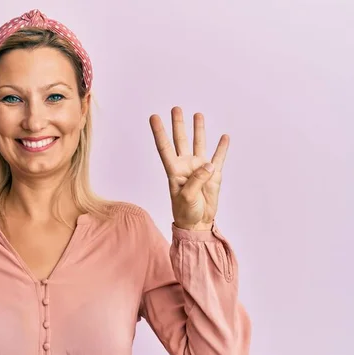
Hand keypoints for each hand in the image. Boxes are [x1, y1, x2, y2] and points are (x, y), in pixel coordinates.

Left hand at [149, 106, 228, 230]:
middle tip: (176, 108)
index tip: (154, 117)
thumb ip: (197, 180)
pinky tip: (224, 137)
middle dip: (178, 124)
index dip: (159, 132)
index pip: (165, 147)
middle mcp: (186, 166)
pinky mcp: (214, 175)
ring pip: (199, 144)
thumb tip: (208, 165)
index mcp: (174, 170)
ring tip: (198, 115)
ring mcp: (200, 169)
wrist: (198, 223)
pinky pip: (218, 158)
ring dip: (198, 130)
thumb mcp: (186, 197)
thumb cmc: (185, 212)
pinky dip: (222, 147)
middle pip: (181, 141)